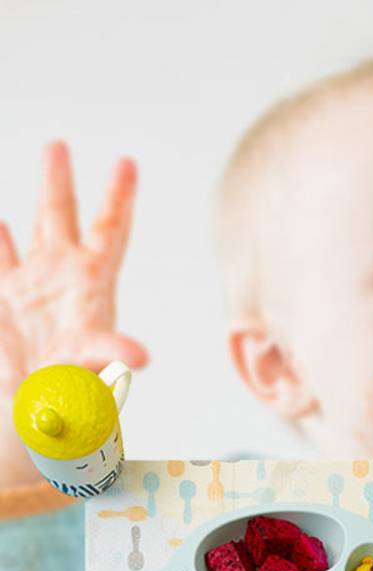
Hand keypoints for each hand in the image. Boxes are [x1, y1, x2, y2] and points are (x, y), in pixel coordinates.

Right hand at [0, 141, 146, 486]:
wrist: (40, 404)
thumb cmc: (77, 388)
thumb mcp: (95, 366)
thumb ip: (112, 354)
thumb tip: (140, 358)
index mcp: (93, 285)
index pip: (111, 231)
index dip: (119, 198)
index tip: (127, 163)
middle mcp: (63, 276)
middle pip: (64, 218)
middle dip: (62, 182)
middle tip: (60, 144)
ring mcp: (31, 285)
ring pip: (32, 229)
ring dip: (35, 194)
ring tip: (45, 158)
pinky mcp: (2, 299)